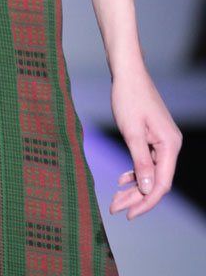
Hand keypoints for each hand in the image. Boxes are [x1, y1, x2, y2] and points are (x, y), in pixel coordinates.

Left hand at [109, 63, 181, 218]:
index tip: (128, 214)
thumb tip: (149, 190)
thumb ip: (141, 162)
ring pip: (151, 172)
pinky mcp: (154, 136)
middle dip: (136, 197)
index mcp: (169, 145)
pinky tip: (123, 180)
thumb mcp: (131, 132)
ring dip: (134, 186)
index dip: (145, 202)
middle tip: (115, 209)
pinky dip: (135, 171)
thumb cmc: (128, 97)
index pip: (162, 184)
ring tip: (116, 199)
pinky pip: (147, 161)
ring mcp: (163, 141)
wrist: (128, 72)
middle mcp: (171, 145)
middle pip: (156, 181)